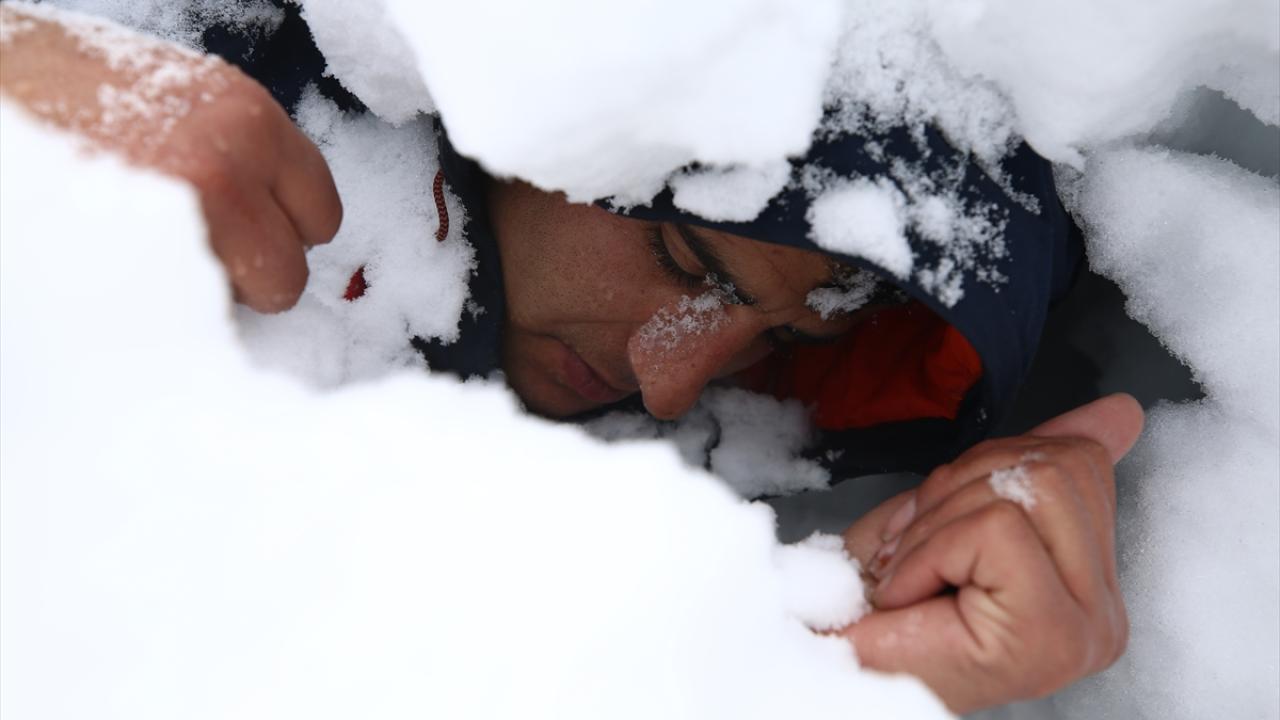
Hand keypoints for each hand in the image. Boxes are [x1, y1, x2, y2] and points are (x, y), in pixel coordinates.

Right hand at [0, 5, 340, 311]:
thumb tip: (274, 214)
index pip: (321, 211)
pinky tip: (128, 266)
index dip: (284, 230)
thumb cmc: (60, 88)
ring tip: (152, 248)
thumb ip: (237, 150)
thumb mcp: (175, 95)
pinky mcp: (136, 263)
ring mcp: (184, 218)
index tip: (254, 233)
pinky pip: (188, 318)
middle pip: (291, 272)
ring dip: (209, 293)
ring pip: (244, 304)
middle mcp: (229, 165)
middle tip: (195, 250)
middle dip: (252, 272)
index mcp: (246, 116)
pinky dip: (168, 307)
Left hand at [839, 394, 1144, 712]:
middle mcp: (1103, 611)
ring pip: (1028, 487)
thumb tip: (1119, 410)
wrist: (829, 666)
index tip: (940, 508)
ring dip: (939, 520)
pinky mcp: (1052, 632)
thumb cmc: (877, 606)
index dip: (995, 459)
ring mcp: (1088, 626)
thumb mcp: (949, 514)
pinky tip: (910, 590)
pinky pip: (996, 527)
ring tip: (911, 573)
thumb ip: (1026, 466)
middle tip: (911, 552)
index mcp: (1090, 583)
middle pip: (1053, 464)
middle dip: (956, 488)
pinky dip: (931, 548)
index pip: (1080, 460)